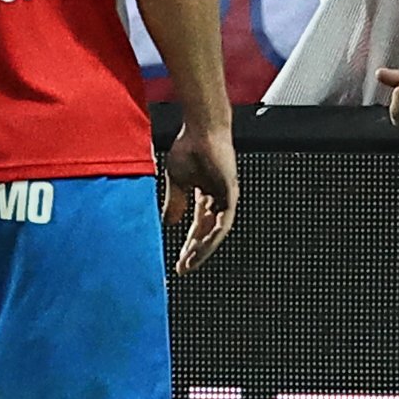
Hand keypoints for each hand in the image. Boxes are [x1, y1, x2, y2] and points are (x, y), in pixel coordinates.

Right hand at [161, 122, 238, 272]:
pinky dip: (213, 235)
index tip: (179, 262)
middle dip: (195, 253)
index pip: (199, 228)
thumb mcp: (176, 182)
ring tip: (190, 263)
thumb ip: (174, 203)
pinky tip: (201, 247)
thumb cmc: (190, 147)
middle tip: (183, 268)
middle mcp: (218, 199)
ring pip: (217, 232)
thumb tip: (168, 224)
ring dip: (203, 249)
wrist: (200, 129)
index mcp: (206, 196)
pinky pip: (223, 221)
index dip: (189, 245)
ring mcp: (226, 197)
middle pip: (208, 234)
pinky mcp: (230, 193)